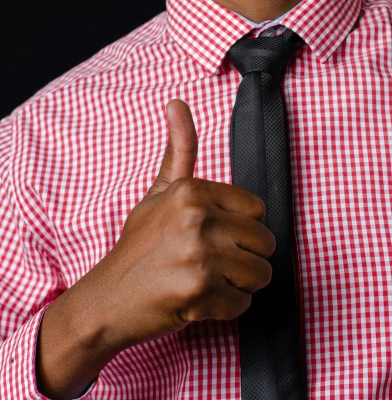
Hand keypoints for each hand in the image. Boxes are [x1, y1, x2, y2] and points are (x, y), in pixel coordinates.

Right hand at [86, 98, 275, 350]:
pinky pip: (243, 304)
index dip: (239, 228)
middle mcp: (198, 219)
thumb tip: (176, 102)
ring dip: (238, 284)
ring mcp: (200, 256)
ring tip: (206, 280)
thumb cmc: (139, 246)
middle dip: (243, 258)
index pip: (257, 210)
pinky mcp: (201, 293)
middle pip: (264, 242)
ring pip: (260, 274)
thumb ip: (179, 149)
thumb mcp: (159, 192)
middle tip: (210, 263)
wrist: (107, 300)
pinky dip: (226, 309)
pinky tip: (199, 300)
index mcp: (192, 191)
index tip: (212, 236)